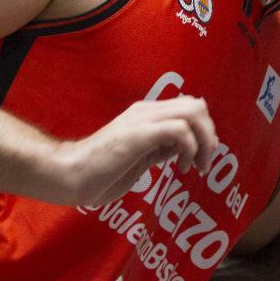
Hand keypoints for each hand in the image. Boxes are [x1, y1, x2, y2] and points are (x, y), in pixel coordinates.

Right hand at [41, 95, 217, 207]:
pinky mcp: (139, 134)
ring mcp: (142, 120)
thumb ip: (161, 148)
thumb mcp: (141, 157)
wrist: (70, 175)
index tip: (201, 157)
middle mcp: (147, 111)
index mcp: (146, 115)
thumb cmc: (101, 172)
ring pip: (192, 112)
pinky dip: (189, 148)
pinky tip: (180, 167)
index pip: (189, 106)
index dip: (204, 129)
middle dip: (208, 135)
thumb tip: (185, 147)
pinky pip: (179, 130)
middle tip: (203, 162)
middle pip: (196, 105)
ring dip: (203, 141)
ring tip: (195, 165)